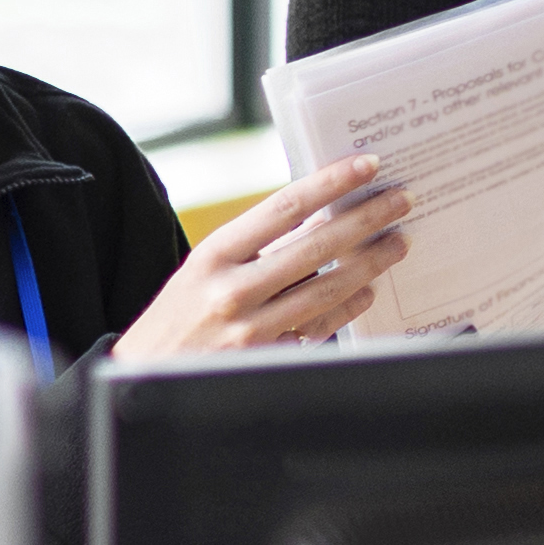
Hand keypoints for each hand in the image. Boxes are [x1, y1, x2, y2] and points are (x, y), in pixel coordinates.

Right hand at [114, 150, 410, 361]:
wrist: (143, 378)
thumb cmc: (178, 318)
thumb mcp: (202, 270)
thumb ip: (252, 247)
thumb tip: (317, 216)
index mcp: (214, 255)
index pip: (284, 207)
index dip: (331, 184)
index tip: (366, 166)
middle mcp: (232, 290)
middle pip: (316, 246)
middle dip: (366, 220)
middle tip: (401, 201)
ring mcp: (251, 331)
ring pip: (326, 289)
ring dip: (369, 263)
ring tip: (396, 243)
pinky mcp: (266, 362)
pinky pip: (319, 329)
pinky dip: (348, 308)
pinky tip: (368, 291)